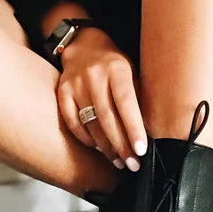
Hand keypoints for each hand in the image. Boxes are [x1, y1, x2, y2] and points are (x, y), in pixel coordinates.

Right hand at [57, 27, 147, 170]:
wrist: (84, 47)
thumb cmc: (115, 68)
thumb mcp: (133, 75)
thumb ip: (139, 100)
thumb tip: (150, 133)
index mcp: (117, 69)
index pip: (126, 103)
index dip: (133, 129)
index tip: (140, 151)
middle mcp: (94, 75)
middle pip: (107, 119)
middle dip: (121, 146)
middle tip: (131, 164)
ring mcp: (75, 84)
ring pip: (90, 124)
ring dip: (106, 148)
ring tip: (118, 161)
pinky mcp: (62, 93)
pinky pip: (73, 123)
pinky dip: (86, 139)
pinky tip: (98, 148)